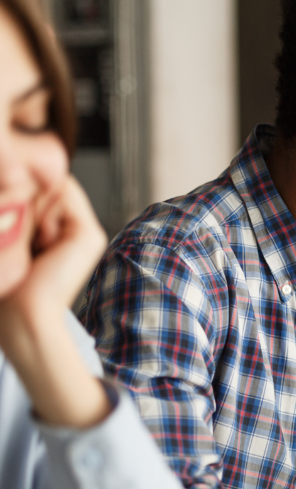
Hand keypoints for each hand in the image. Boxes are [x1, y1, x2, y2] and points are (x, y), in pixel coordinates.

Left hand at [0, 176, 109, 427]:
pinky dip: (44, 210)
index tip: (12, 223)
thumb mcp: (13, 235)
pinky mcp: (90, 236)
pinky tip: (42, 241)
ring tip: (29, 241)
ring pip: (53, 185)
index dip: (21, 191)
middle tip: (19, 236)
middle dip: (25, 198)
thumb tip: (24, 173)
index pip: (38, 187)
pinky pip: (63, 193)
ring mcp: (86, 231)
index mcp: (57, 232)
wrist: (24, 315)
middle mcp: (75, 229)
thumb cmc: (10, 284)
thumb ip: (21, 204)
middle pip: (45, 184)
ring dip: (32, 204)